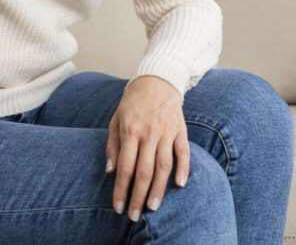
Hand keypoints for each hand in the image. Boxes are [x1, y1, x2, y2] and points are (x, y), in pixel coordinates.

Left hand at [106, 75, 187, 220]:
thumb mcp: (116, 120)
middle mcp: (148, 133)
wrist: (157, 80)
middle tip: (135, 216)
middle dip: (138, 196)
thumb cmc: (132, 103)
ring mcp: (166, 131)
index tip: (118, 208)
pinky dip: (184, 168)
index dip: (121, 190)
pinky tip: (180, 184)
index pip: (125, 167)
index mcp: (130, 131)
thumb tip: (111, 172)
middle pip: (144, 171)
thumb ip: (112, 146)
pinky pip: (184, 151)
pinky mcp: (181, 129)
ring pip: (163, 166)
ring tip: (153, 207)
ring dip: (158, 189)